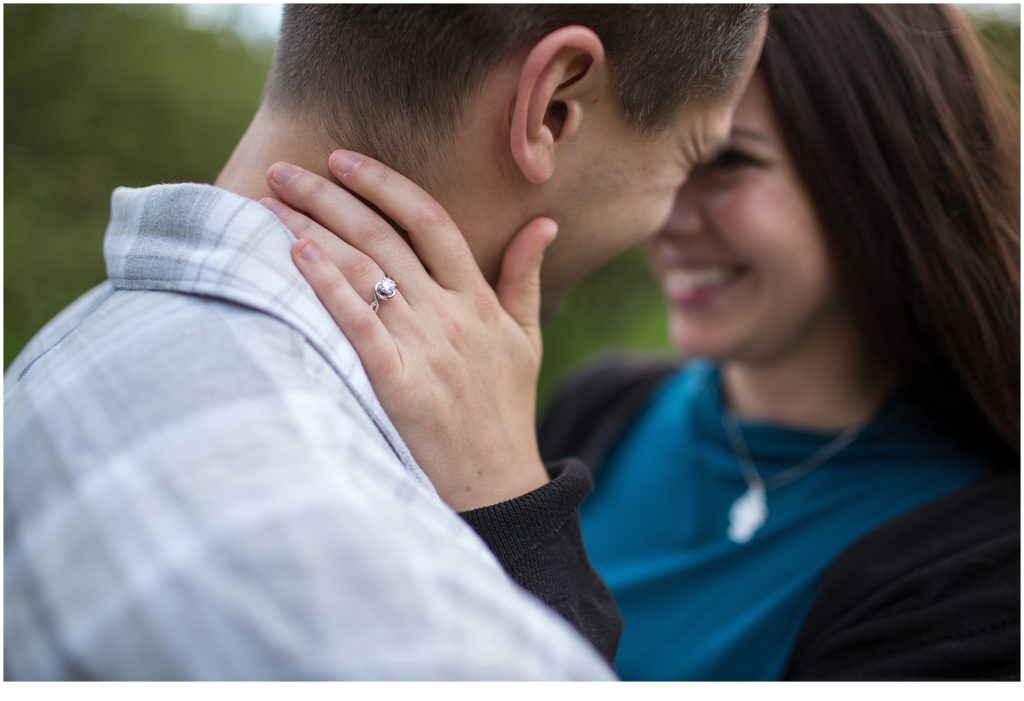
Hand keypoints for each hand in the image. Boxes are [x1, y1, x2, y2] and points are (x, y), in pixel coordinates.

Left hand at [261, 152, 556, 510]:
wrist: (499, 488)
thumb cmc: (505, 412)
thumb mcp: (525, 340)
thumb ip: (525, 277)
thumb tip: (544, 222)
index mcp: (478, 300)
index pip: (429, 221)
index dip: (385, 185)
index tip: (343, 160)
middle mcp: (450, 315)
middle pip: (384, 237)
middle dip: (330, 197)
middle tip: (284, 171)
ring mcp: (425, 348)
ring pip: (365, 271)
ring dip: (314, 231)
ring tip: (271, 204)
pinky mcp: (399, 385)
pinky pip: (358, 325)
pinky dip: (328, 287)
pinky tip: (296, 256)